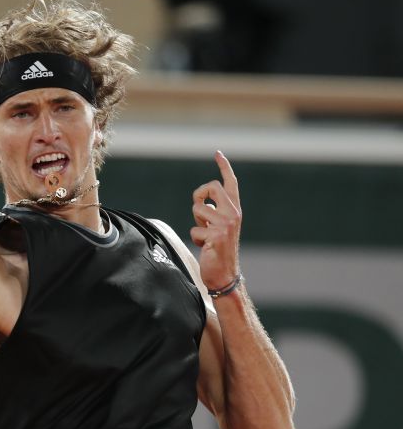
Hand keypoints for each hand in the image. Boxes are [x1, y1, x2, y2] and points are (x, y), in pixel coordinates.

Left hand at [190, 150, 241, 290]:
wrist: (225, 274)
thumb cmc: (217, 250)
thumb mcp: (218, 226)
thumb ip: (213, 212)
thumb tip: (201, 203)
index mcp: (234, 210)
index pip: (230, 183)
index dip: (224, 167)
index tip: (218, 153)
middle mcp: (233, 214)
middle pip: (211, 187)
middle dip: (199, 195)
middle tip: (200, 212)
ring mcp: (226, 224)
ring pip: (198, 210)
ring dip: (196, 224)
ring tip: (206, 236)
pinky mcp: (217, 235)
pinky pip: (195, 230)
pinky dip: (196, 239)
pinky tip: (205, 247)